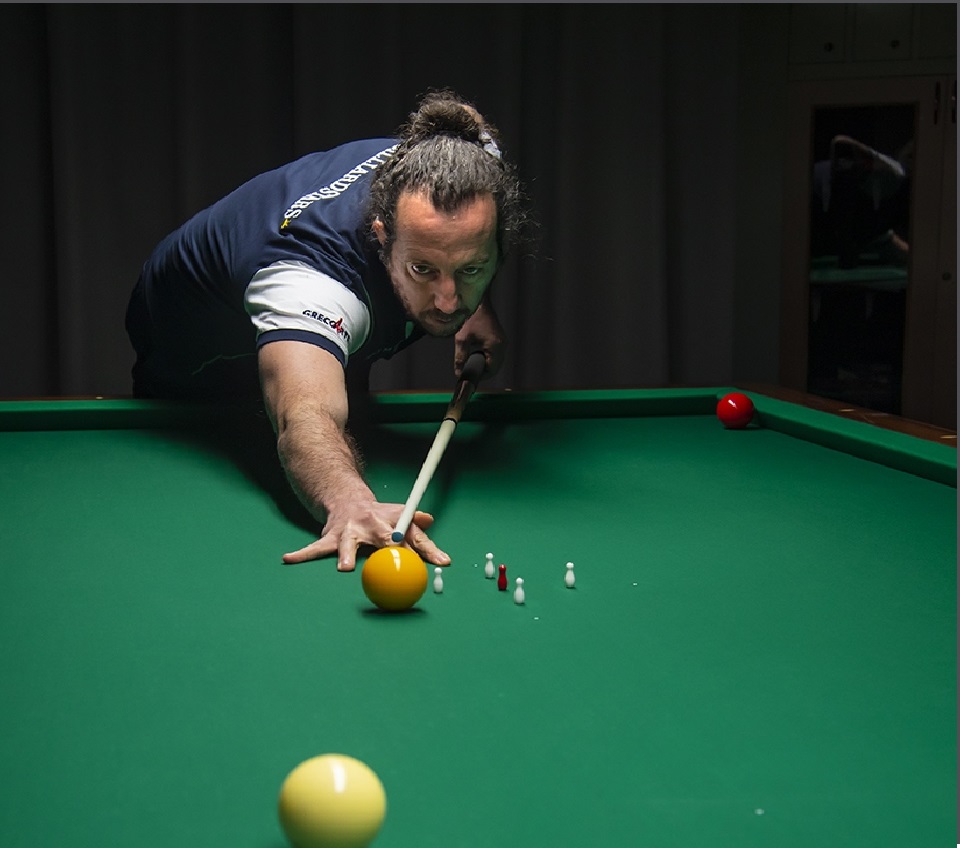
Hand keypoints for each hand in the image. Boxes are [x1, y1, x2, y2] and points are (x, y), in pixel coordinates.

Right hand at [281, 501, 450, 570]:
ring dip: (346, 555)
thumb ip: (419, 533)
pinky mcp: (329, 538)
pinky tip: (289, 559)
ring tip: (344, 568)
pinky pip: (315, 549)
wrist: (348, 500)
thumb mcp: (402, 518)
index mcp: (392, 522)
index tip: (441, 562)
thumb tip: (440, 545)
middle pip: (382, 538)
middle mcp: (371, 525)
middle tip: (397, 555)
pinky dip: (301, 555)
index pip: (412, 535)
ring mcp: (349, 531)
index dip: (427, 549)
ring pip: (347, 544)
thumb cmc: (381, 517)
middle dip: (388, 546)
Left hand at [455, 300, 505, 378]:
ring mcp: (502, 341)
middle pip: (495, 367)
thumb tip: (458, 372)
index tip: (470, 377)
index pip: (492, 370)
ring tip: (471, 362)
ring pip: (496, 361)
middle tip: (469, 371)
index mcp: (496, 346)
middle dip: (483, 371)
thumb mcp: (462, 339)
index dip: (481, 376)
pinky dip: (487, 357)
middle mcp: (502, 345)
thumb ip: (460, 357)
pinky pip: (495, 354)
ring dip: (485, 364)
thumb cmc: (470, 317)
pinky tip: (476, 354)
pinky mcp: (499, 338)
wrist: (478, 301)